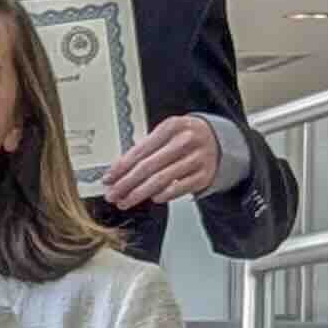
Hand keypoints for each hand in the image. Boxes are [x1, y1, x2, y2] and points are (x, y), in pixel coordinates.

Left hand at [99, 115, 228, 206]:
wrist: (219, 141)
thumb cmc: (185, 138)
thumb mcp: (167, 134)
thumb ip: (146, 148)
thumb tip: (118, 170)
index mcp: (172, 127)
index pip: (140, 150)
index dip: (121, 166)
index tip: (108, 178)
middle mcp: (185, 141)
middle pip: (148, 166)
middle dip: (126, 183)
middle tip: (112, 194)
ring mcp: (197, 158)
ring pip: (161, 179)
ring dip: (139, 193)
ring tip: (125, 201)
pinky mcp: (204, 175)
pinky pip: (178, 188)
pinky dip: (163, 195)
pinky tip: (152, 198)